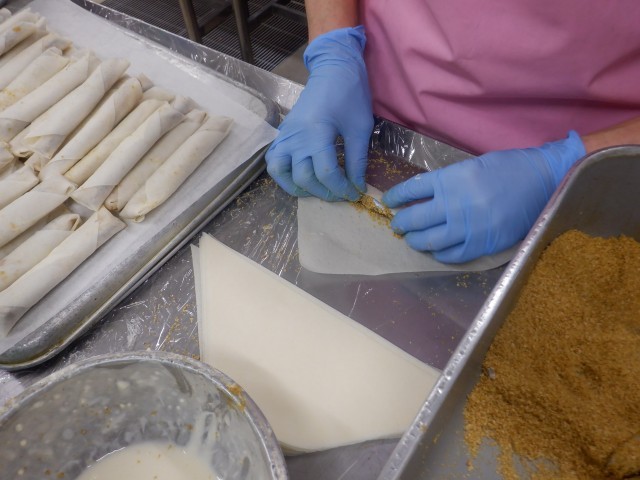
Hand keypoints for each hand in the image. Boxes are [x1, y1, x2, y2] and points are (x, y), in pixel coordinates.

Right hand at [265, 27, 372, 200]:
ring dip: (299, 188)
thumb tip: (358, 186)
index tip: (355, 193)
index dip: (342, 188)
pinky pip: (273, 161)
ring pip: (282, 173)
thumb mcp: (360, 128)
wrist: (333, 69)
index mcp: (317, 133)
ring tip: (317, 190)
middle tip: (341, 193)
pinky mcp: (282, 134)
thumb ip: (358, 160)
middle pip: (304, 178)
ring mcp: (285, 136)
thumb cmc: (350, 94)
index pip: (326, 173)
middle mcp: (295, 137)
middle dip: (325, 192)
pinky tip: (299, 178)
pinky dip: (283, 175)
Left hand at [382, 131, 585, 262]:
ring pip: (430, 241)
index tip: (389, 202)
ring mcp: (469, 227)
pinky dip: (439, 254)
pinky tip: (436, 250)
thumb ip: (446, 182)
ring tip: (411, 239)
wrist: (545, 181)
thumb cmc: (508, 168)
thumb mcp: (471, 166)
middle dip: (400, 223)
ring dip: (415, 241)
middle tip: (397, 225)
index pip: (411, 190)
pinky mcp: (483, 244)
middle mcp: (456, 204)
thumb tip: (422, 198)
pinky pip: (452, 255)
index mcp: (451, 179)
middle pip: (415, 218)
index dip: (395, 197)